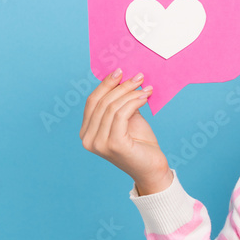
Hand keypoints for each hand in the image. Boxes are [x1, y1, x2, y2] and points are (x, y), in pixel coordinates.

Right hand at [80, 68, 171, 192]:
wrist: (152, 167)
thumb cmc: (140, 144)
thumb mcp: (127, 119)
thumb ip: (120, 104)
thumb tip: (123, 79)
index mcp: (87, 132)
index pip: (92, 102)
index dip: (105, 84)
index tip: (120, 71)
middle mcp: (88, 139)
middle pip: (102, 103)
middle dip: (121, 86)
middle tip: (139, 76)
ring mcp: (98, 144)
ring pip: (112, 107)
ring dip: (130, 93)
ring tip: (145, 87)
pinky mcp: (113, 145)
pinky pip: (121, 115)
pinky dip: (133, 102)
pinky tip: (144, 97)